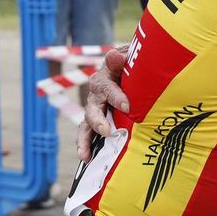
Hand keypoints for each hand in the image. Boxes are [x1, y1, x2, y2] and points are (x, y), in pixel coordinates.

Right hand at [76, 46, 128, 160]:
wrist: (128, 71)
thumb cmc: (130, 66)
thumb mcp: (128, 59)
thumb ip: (122, 59)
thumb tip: (114, 56)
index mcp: (103, 79)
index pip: (108, 88)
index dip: (116, 97)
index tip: (126, 105)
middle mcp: (95, 96)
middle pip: (93, 109)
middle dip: (98, 121)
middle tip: (106, 131)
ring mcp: (94, 110)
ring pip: (86, 125)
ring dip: (85, 139)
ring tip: (86, 155)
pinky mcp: (96, 121)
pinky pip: (88, 134)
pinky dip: (86, 146)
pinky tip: (86, 159)